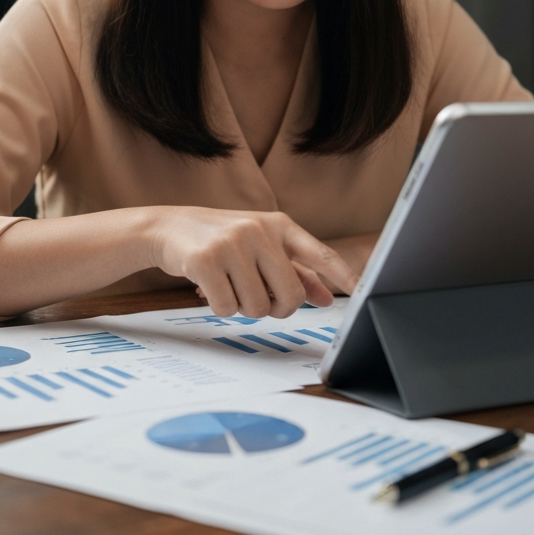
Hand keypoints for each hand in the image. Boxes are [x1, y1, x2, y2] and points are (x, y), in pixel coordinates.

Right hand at [149, 207, 357, 318]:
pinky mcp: (205, 260)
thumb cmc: (222, 239)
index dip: (343, 275)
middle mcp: (259, 230)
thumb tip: (328, 296)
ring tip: (229, 284)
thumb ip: (295, 270)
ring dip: (243, 307)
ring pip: (257, 307)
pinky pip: (227, 308)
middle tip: (261, 300)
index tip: (364, 292)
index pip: (320, 254)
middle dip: (277, 308)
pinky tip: (210, 287)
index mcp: (279, 225)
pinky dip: (220, 307)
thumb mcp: (260, 246)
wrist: (169, 227)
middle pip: (290, 295)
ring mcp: (232, 243)